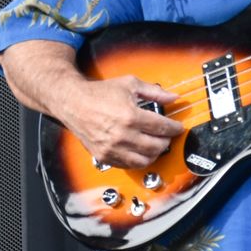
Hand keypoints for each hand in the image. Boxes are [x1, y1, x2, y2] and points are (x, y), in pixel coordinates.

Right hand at [60, 76, 184, 169]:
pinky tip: (141, 151)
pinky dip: (139, 160)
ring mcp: (112, 148)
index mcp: (130, 116)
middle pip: (157, 146)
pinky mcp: (104, 156)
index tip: (178, 127)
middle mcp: (122, 135)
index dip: (175, 128)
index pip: (162, 128)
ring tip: (156, 144)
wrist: (72, 103)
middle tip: (167, 136)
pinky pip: (129, 165)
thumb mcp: (130, 85)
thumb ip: (155, 92)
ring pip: (145, 160)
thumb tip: (173, 97)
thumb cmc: (99, 93)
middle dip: (167, 141)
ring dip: (155, 153)